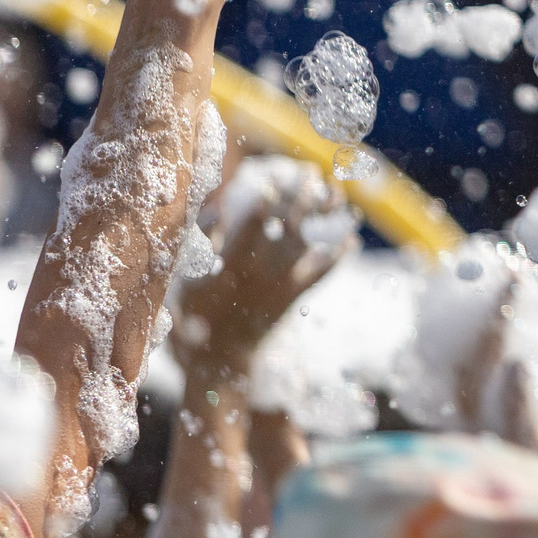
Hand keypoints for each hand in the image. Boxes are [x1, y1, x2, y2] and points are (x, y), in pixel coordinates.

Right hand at [175, 160, 355, 381]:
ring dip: (326, 218)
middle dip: (303, 196)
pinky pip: (322, 273)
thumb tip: (214, 215)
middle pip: (291, 224)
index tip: (275, 180)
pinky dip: (337, 256)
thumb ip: (201, 250)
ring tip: (338, 193)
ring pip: (311, 242)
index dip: (269, 199)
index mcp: (236, 264)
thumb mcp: (186, 285)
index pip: (258, 223)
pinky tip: (351, 240)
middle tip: (312, 174)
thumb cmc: (196, 322)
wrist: (219, 363)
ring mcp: (283, 283)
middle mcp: (265, 269)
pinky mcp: (294, 297)